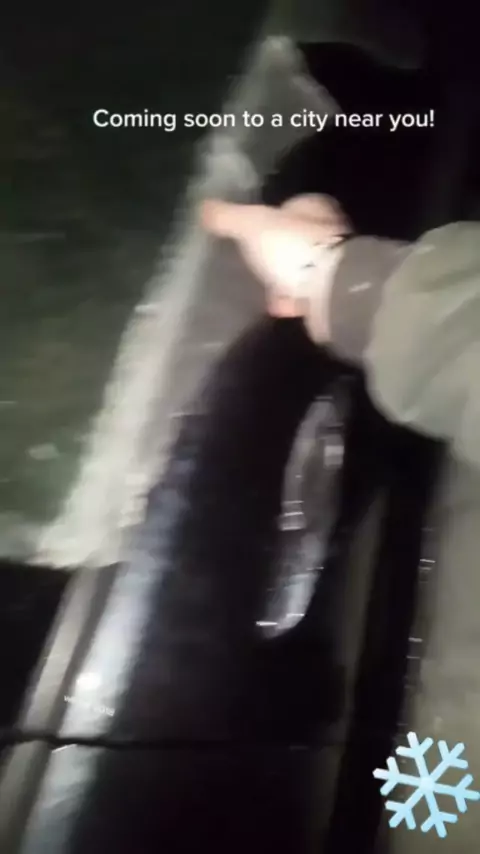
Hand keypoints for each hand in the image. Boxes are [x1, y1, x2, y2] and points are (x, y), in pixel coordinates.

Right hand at [200, 194, 351, 318]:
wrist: (331, 293)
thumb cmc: (294, 249)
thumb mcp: (251, 226)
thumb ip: (227, 217)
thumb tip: (203, 207)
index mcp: (314, 208)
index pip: (291, 206)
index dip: (271, 217)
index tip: (252, 231)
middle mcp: (329, 233)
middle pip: (296, 239)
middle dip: (277, 252)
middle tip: (252, 262)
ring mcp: (333, 266)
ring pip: (302, 269)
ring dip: (284, 280)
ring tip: (261, 289)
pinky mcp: (333, 295)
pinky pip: (306, 295)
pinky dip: (292, 301)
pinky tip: (277, 309)